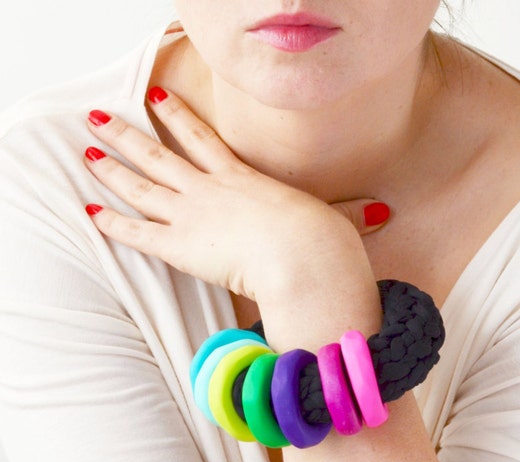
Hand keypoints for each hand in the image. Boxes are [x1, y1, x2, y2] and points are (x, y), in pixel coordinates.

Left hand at [84, 89, 386, 346]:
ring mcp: (193, 215)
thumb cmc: (320, 241)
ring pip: (143, 185)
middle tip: (99, 114)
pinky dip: (115, 223)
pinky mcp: (182, 247)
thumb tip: (384, 211)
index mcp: (243, 179)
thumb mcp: (336, 220)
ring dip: (113, 167)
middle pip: (160, 154)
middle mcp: (211, 190)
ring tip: (88, 150)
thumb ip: (352, 215)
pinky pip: (140, 233)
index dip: (179, 118)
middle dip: (127, 133)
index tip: (159, 98)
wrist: (303, 258)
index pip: (204, 141)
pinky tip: (92, 212)